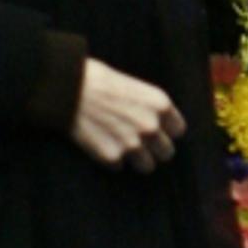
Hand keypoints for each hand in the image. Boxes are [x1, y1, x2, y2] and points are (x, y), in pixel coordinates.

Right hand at [69, 58, 186, 172]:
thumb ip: (150, 108)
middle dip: (154, 149)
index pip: (178, 130)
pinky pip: (119, 167)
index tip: (155, 130)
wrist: (69, 87)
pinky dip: (111, 159)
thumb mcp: (135, 86)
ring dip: (136, 159)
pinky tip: (101, 143)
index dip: (165, 130)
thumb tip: (157, 125)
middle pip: (166, 152)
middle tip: (139, 142)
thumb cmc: (99, 79)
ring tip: (122, 146)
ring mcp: (133, 144)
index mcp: (160, 104)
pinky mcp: (112, 157)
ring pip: (147, 166)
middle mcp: (151, 126)